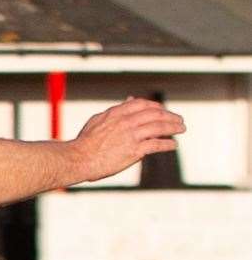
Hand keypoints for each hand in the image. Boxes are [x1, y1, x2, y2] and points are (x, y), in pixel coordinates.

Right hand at [69, 97, 184, 182]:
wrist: (78, 158)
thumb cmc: (84, 142)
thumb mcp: (98, 120)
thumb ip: (115, 110)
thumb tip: (129, 100)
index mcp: (117, 113)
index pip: (143, 104)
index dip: (156, 106)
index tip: (163, 110)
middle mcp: (127, 122)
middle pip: (156, 114)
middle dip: (170, 116)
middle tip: (178, 120)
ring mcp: (132, 135)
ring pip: (160, 127)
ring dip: (174, 127)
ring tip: (181, 129)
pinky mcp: (135, 150)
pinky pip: (157, 144)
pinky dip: (168, 144)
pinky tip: (173, 145)